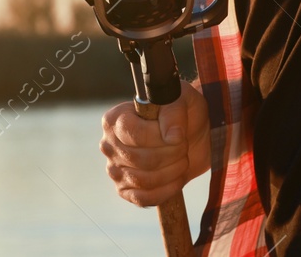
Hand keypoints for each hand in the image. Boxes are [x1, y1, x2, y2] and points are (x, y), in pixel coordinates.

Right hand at [100, 80, 209, 207]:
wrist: (192, 135)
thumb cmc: (182, 113)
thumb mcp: (181, 101)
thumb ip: (174, 112)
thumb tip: (171, 137)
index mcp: (115, 119)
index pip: (133, 134)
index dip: (160, 137)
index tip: (179, 134)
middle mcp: (108, 145)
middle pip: (139, 159)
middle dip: (170, 154)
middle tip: (184, 147)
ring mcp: (114, 170)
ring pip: (143, 180)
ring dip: (172, 172)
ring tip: (182, 160)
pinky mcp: (125, 190)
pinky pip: (142, 198)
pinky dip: (165, 190)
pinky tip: (177, 178)